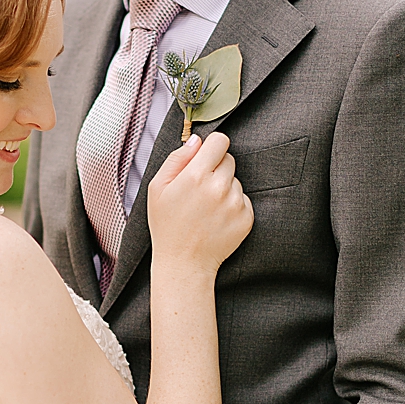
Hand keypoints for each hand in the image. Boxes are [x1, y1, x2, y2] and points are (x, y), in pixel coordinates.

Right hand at [147, 131, 252, 274]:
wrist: (184, 262)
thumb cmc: (167, 225)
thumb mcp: (157, 188)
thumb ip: (176, 159)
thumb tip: (196, 141)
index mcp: (196, 176)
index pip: (220, 141)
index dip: (212, 146)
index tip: (206, 156)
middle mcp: (219, 187)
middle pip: (229, 159)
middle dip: (216, 168)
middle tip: (200, 187)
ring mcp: (235, 203)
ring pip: (236, 180)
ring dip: (224, 188)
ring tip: (206, 207)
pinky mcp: (247, 217)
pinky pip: (243, 199)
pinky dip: (232, 205)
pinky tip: (216, 218)